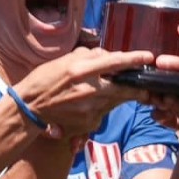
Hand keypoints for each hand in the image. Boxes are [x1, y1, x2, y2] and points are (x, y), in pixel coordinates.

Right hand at [12, 47, 152, 138]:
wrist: (29, 110)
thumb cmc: (43, 81)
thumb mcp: (63, 61)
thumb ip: (87, 56)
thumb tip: (106, 55)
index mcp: (81, 71)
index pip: (115, 62)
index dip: (134, 59)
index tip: (148, 56)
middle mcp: (89, 91)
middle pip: (124, 87)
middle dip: (137, 86)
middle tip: (146, 83)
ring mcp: (91, 109)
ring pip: (117, 100)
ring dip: (121, 95)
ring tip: (119, 91)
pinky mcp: (90, 123)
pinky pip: (105, 111)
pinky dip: (105, 105)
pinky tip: (95, 104)